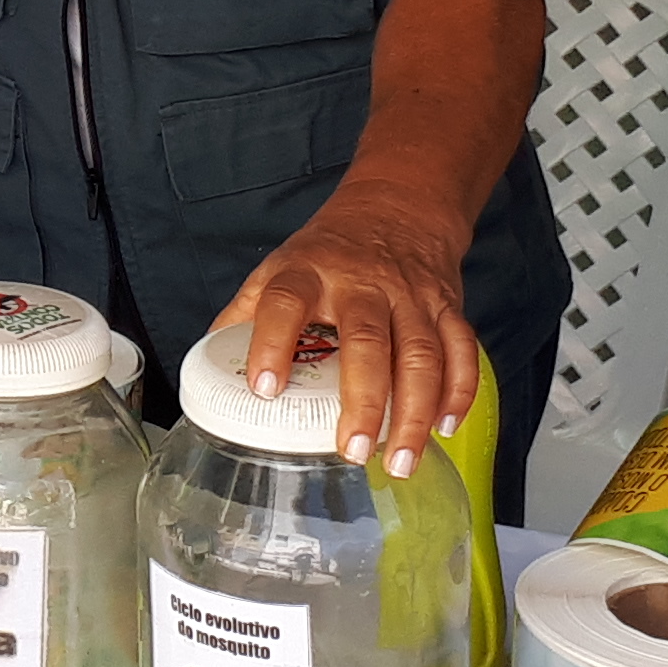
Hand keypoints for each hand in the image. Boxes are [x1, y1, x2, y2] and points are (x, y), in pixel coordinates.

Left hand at [213, 182, 480, 472]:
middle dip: (364, 399)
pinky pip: (462, 350)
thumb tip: (205, 365)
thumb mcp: (279, 267)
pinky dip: (459, 391)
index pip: (284, 303)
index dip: (271, 343)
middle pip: (367, 340)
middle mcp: (361, 283)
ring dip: (415, 412)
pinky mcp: (446, 305)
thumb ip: (246, 314)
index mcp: (308, 272)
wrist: (398, 205)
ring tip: (401, 461)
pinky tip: (446, 428)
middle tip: (353, 449)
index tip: (265, 389)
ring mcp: (409, 295)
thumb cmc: (331, 249)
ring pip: (421, 353)